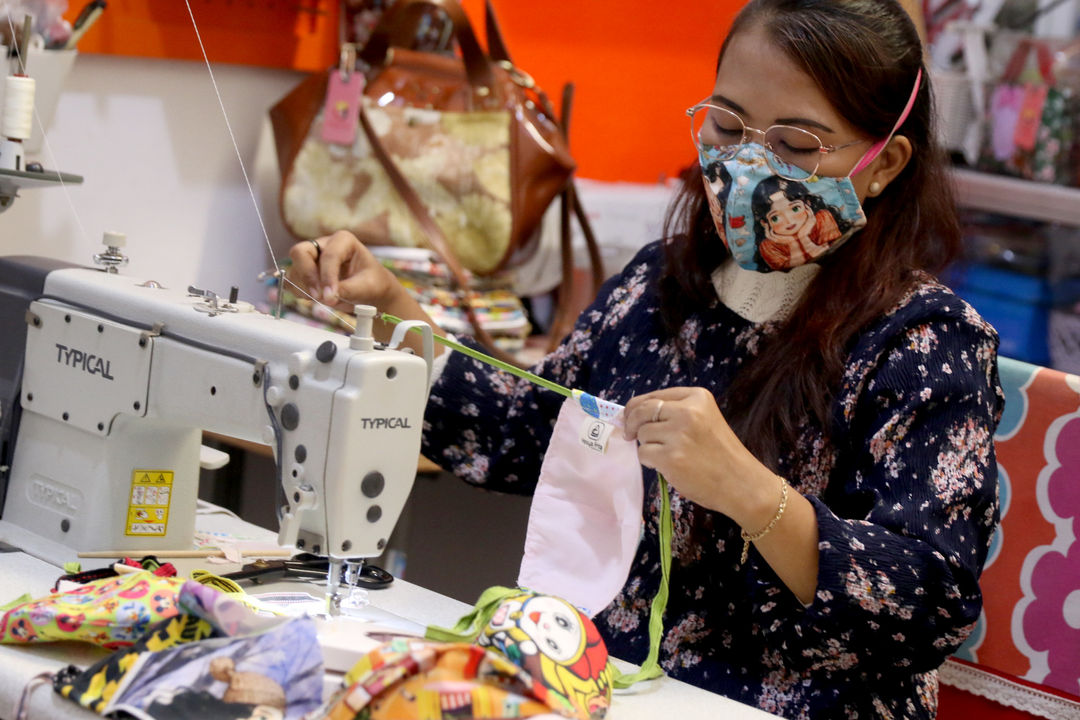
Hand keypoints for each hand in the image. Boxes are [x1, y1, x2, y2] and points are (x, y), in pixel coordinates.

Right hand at [286, 230, 400, 312]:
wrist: (371, 292)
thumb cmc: (373, 284)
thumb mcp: (367, 287)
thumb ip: (348, 290)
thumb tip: (327, 296)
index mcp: (343, 241)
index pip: (328, 256)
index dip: (327, 277)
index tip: (330, 297)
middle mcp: (323, 245)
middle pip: (299, 253)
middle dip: (307, 276)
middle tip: (318, 296)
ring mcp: (311, 259)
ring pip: (294, 270)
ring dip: (304, 287)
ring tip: (325, 299)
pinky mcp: (305, 273)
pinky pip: (292, 282)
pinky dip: (300, 292)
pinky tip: (317, 299)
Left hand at [623, 387, 776, 524]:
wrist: (742, 483)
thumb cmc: (722, 454)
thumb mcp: (705, 420)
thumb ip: (676, 412)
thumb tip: (634, 413)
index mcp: (697, 397)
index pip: (654, 396)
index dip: (636, 406)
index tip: (629, 416)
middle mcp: (687, 411)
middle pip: (642, 410)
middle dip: (631, 422)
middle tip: (629, 434)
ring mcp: (678, 434)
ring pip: (642, 434)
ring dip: (647, 445)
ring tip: (667, 454)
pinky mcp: (670, 457)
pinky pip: (643, 453)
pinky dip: (650, 461)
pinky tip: (667, 466)